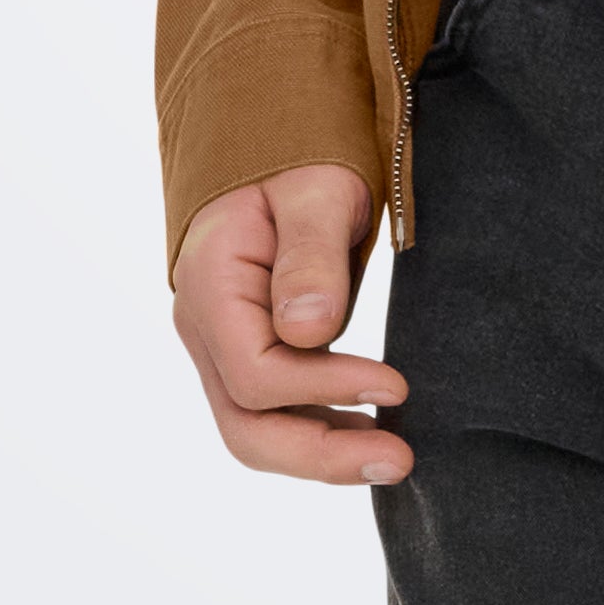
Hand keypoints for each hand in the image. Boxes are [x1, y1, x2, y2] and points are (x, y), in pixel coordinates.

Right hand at [171, 164, 410, 486]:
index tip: (396, 385)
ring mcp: (222, 345)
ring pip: (255, 430)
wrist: (274, 144)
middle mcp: (204, 328)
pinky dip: (317, 429)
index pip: (257, 374)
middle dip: (320, 455)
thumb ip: (311, 257)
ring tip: (392, 456)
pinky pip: (273, 410)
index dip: (326, 390)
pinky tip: (367, 431)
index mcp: (211, 286)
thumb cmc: (298, 155)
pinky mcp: (250, 351)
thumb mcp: (316, 190)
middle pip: (245, 426)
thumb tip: (309, 330)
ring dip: (321, 453)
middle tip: (399, 460)